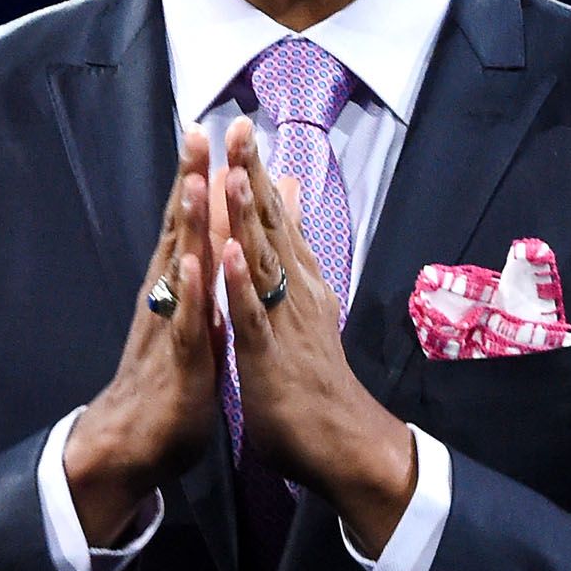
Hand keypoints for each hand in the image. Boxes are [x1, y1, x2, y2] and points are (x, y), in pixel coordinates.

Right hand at [64, 129, 221, 542]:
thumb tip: (217, 252)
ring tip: (193, 179)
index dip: (199, 179)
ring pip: (178, 267)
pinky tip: (192, 262)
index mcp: (177, 289)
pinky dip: (190, 291)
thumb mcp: (196, 326)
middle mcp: (168, 297)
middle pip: (177, 230)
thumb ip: (204, 287)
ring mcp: (170, 326)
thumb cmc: (168, 386)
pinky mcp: (179, 361)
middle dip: (189, 181)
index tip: (212, 133)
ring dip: (184, 224)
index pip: (188, 224)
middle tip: (196, 131)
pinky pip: (185, 321)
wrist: (133, 445)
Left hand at [215, 116, 418, 555]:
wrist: (344, 443)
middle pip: (273, 224)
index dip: (261, 173)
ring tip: (233, 171)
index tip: (245, 130)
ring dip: (246, 216)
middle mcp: (296, 293)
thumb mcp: (305, 315)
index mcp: (299, 285)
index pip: (279, 219)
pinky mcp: (270, 355)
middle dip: (254, 174)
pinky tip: (225, 250)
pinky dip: (237, 281)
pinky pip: (250, 313)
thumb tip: (298, 225)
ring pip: (262, 259)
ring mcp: (284, 321)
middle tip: (241, 126)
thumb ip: (298, 267)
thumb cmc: (315, 384)